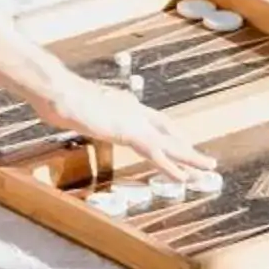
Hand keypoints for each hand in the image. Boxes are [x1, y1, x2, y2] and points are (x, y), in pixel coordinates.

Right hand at [29, 75, 214, 178]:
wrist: (60, 90)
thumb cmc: (61, 96)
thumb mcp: (76, 105)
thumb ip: (83, 110)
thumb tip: (76, 112)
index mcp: (125, 103)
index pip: (154, 119)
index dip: (169, 132)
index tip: (182, 141)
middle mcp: (135, 110)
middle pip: (168, 131)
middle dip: (186, 146)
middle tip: (204, 160)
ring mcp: (134, 121)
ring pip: (170, 144)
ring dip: (190, 158)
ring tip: (208, 169)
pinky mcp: (129, 133)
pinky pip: (157, 155)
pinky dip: (172, 167)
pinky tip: (185, 178)